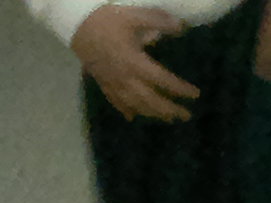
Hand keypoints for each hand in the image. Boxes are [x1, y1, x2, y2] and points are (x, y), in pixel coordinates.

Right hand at [73, 5, 199, 121]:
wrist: (74, 23)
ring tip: (167, 118)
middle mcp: (125, 77)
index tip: (195, 95)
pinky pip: (115, 100)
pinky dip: (125, 109)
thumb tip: (182, 26)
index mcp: (134, 62)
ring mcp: (112, 81)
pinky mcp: (102, 81)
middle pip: (150, 100)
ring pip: (134, 104)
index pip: (162, 80)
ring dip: (152, 113)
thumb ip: (159, 21)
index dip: (180, 89)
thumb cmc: (106, 19)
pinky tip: (131, 117)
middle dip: (169, 109)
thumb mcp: (134, 16)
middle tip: (185, 116)